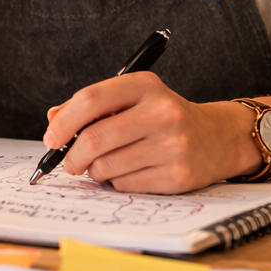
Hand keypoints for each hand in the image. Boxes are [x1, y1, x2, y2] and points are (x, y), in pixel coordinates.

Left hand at [42, 73, 261, 193]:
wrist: (218, 137)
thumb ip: (92, 106)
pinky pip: (125, 185)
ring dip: (94, 171)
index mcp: (145, 85)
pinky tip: (128, 172)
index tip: (52, 138)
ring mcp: (172, 145)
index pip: (90, 100)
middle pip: (94, 139)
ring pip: (106, 166)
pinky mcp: (178, 175)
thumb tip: (53, 119)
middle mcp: (161, 112)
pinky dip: (116, 182)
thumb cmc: (163, 117)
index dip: (63, 123)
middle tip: (69, 163)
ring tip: (103, 165)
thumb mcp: (133, 98)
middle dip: (72, 157)